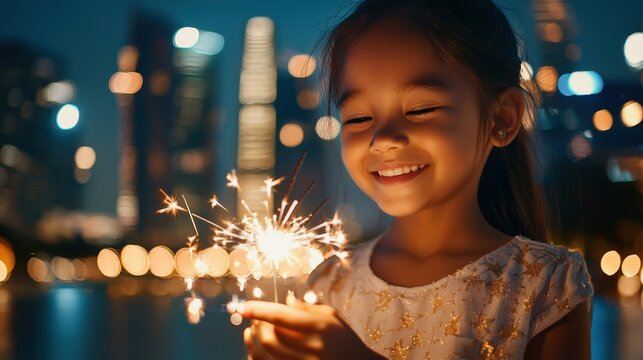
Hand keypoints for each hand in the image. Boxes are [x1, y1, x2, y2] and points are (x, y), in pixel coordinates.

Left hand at [240, 296, 384, 359]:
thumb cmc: (344, 339)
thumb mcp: (332, 317)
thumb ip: (308, 308)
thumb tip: (285, 300)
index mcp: (320, 327)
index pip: (282, 317)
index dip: (260, 311)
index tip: (244, 306)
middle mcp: (312, 348)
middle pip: (272, 336)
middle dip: (259, 326)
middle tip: (255, 318)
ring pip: (268, 354)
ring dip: (255, 342)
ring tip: (252, 332)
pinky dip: (258, 358)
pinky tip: (255, 350)